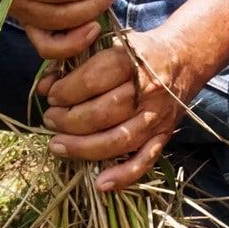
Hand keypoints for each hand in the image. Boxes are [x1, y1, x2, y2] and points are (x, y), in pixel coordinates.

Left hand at [37, 27, 195, 189]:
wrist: (184, 58)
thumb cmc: (139, 52)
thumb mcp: (110, 44)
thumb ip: (76, 63)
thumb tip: (44, 87)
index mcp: (134, 60)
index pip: (94, 80)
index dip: (66, 91)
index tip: (52, 96)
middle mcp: (149, 89)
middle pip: (103, 112)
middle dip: (69, 120)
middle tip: (50, 119)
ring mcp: (158, 115)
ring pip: (119, 139)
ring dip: (84, 147)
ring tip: (58, 145)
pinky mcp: (165, 134)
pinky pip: (145, 160)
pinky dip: (124, 175)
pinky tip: (100, 183)